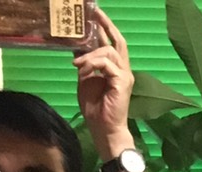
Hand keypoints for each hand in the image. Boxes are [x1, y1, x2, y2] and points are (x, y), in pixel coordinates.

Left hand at [73, 10, 133, 153]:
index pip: (112, 44)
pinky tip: (82, 70)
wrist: (104, 128)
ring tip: (77, 63)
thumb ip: (85, 63)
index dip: (105, 28)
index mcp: (115, 69)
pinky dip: (92, 64)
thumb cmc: (96, 108)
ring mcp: (124, 75)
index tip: (95, 15)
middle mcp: (123, 70)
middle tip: (95, 13)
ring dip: (89, 55)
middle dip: (106, 25)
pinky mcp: (122, 81)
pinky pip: (106, 63)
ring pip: (108, 51)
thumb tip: (77, 46)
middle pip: (118, 42)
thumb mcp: (85, 79)